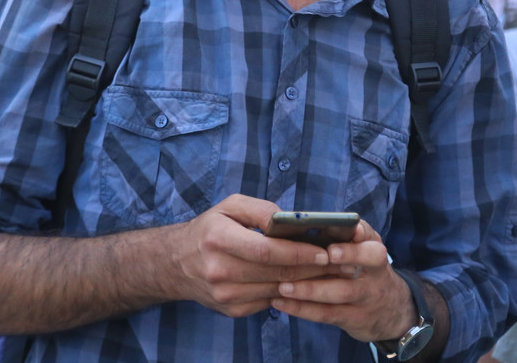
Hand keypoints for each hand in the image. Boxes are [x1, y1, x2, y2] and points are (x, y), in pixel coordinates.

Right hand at [171, 195, 356, 317]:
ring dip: (307, 283)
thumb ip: (260, 209)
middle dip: (312, 269)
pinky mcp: (232, 310)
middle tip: (341, 264)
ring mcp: (225, 295)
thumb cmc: (209, 229)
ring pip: (276, 290)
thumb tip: (290, 221)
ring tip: (332, 273)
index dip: (298, 252)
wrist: (176, 264)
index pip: (266, 251)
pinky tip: (306, 282)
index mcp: (218, 239)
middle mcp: (219, 271)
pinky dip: (290, 292)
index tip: (324, 251)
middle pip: (276, 273)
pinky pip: (268, 301)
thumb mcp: (229, 206)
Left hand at [269, 219, 415, 341]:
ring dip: (311, 288)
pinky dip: (303, 309)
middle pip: (371, 259)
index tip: (352, 228)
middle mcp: (375, 270)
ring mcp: (367, 296)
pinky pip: (328, 314)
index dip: (362, 231)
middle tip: (328, 254)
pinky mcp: (354, 318)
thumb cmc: (363, 272)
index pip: (372, 234)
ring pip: (343, 291)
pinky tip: (281, 302)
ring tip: (284, 285)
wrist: (391, 312)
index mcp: (373, 248)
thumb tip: (304, 222)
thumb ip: (342, 237)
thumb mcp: (363, 252)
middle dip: (350, 254)